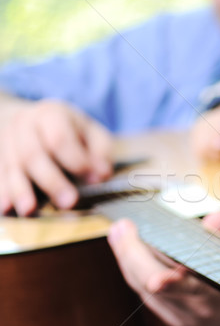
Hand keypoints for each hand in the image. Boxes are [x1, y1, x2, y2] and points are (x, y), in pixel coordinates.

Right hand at [0, 98, 112, 214]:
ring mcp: (7, 140)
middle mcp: (25, 125)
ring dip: (21, 190)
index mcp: (52, 114)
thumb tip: (103, 174)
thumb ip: (100, 152)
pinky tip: (6, 209)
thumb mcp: (92, 133)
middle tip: (69, 202)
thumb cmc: (71, 132)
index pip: (60, 138)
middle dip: (52, 181)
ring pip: (12, 166)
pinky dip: (3, 193)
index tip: (93, 180)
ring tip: (30, 210)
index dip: (76, 161)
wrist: (32, 121)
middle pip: (33, 154)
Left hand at [107, 212, 219, 325]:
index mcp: (214, 293)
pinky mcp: (179, 321)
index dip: (140, 254)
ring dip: (130, 261)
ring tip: (123, 234)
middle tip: (121, 228)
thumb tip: (215, 220)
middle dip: (128, 252)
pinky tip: (135, 253)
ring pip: (142, 290)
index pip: (169, 277)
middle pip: (146, 282)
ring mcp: (185, 320)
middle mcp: (195, 311)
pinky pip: (150, 296)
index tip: (127, 229)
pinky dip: (140, 272)